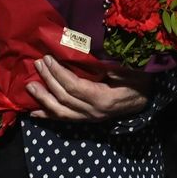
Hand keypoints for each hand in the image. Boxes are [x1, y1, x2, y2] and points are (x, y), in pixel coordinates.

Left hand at [27, 55, 149, 121]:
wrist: (147, 98)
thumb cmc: (139, 81)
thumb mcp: (130, 70)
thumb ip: (111, 66)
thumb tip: (91, 58)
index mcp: (103, 99)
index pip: (74, 87)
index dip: (59, 73)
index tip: (48, 58)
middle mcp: (93, 112)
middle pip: (64, 98)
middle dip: (48, 80)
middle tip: (37, 64)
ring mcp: (89, 118)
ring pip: (60, 112)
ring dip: (43, 99)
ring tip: (29, 86)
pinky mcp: (86, 119)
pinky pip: (64, 119)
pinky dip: (47, 116)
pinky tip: (33, 113)